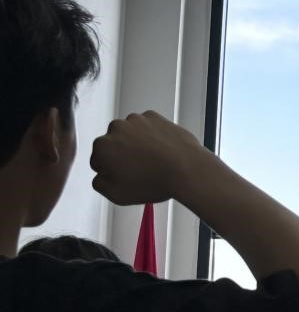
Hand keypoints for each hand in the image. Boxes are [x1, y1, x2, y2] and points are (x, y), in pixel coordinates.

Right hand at [90, 111, 212, 204]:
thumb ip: (100, 184)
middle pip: (114, 144)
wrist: (187, 169)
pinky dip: (152, 136)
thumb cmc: (155, 182)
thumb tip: (100, 176)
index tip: (125, 176)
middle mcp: (116, 129)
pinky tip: (161, 150)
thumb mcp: (117, 195)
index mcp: (102, 147)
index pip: (98, 160)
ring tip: (153, 161)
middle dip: (123, 155)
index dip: (112, 171)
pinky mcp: (153, 117)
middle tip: (141, 170)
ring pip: (130, 134)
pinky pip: (147, 127)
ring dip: (137, 144)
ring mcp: (136, 120)